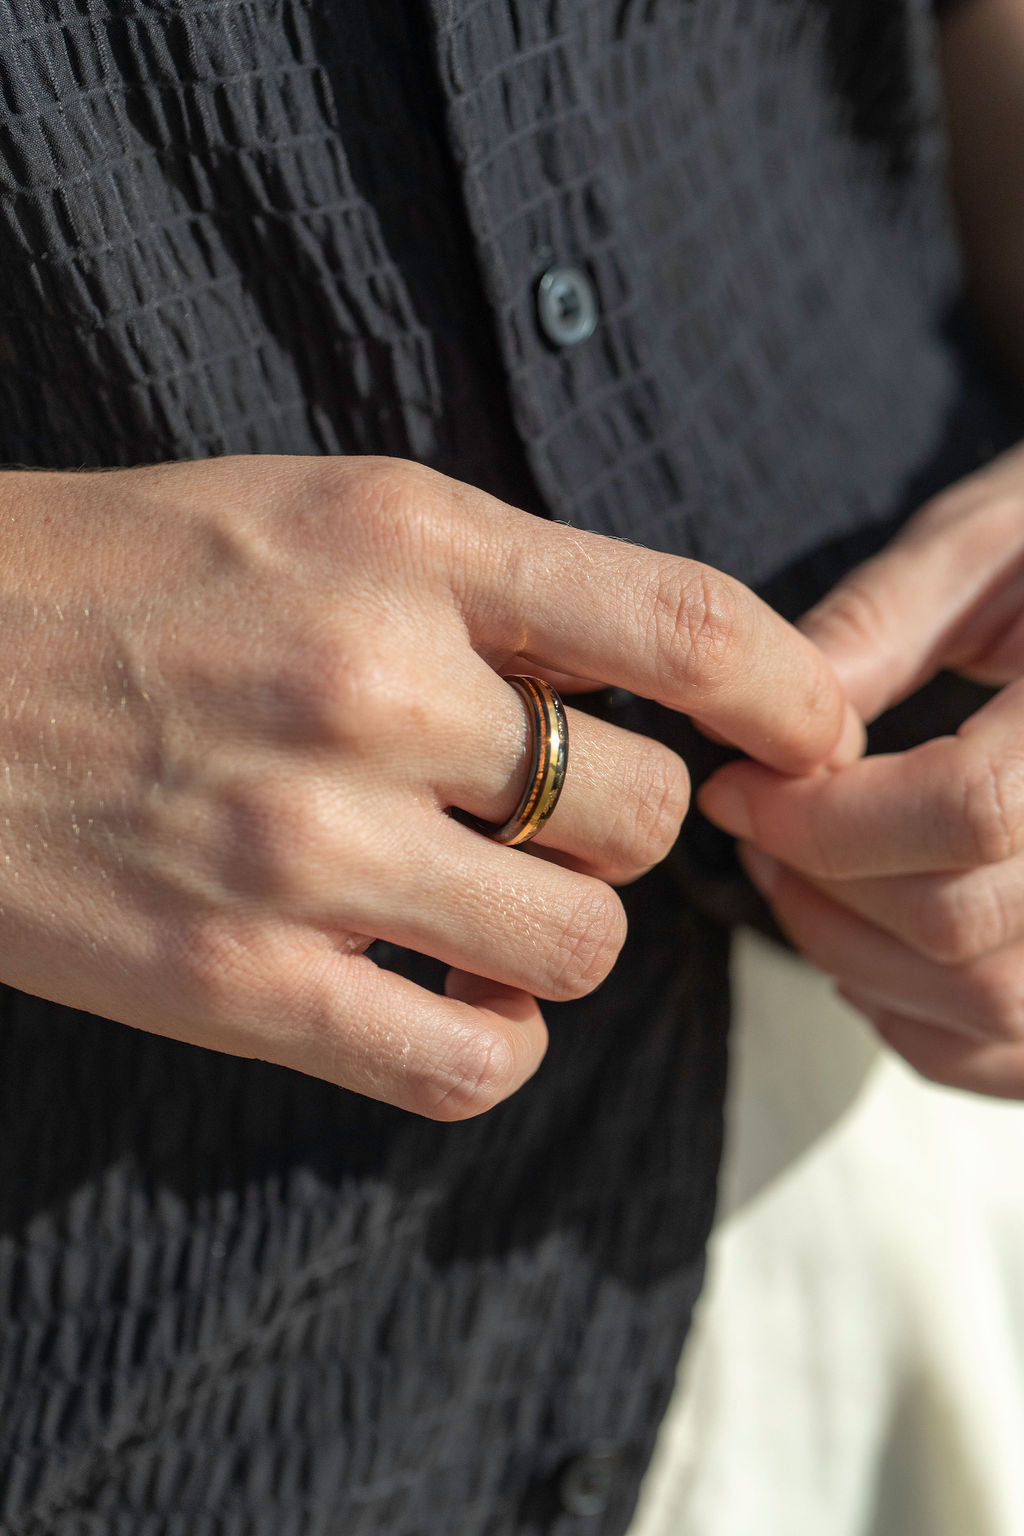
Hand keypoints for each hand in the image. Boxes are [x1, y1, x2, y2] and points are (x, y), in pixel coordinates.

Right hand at [0, 456, 853, 1116]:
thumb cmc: (110, 581)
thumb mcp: (308, 513)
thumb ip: (478, 586)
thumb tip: (637, 682)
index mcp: (400, 541)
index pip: (679, 620)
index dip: (788, 688)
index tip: (813, 731)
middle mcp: (369, 684)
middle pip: (650, 811)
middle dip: (629, 826)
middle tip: (554, 820)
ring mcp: (305, 844)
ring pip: (581, 945)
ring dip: (561, 938)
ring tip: (486, 908)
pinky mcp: (240, 984)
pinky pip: (472, 1065)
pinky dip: (494, 1046)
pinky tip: (451, 1003)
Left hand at [700, 441, 1023, 1096]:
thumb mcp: (988, 540)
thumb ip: (880, 625)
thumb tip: (760, 720)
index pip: (970, 809)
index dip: (823, 815)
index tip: (735, 786)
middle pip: (962, 922)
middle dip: (820, 883)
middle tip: (753, 827)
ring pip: (990, 1002)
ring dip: (854, 955)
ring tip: (798, 877)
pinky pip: (1020, 1054)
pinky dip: (922, 1022)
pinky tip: (871, 948)